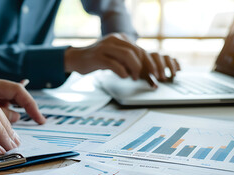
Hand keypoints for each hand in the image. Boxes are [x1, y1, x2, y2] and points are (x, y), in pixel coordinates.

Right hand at [64, 33, 180, 87]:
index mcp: (121, 38)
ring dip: (134, 69)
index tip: (156, 74)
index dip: (150, 63)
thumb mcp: (115, 56)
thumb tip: (146, 71)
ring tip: (134, 77)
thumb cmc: (99, 60)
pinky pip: (114, 64)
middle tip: (145, 78)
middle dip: (144, 66)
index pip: (140, 50)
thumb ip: (128, 60)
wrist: (77, 58)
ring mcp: (105, 47)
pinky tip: (123, 77)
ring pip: (127, 55)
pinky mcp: (98, 57)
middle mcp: (114, 40)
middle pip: (136, 51)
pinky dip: (122, 72)